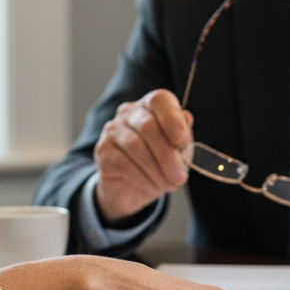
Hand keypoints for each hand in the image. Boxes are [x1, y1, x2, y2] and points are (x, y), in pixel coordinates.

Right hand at [93, 90, 193, 223]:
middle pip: (148, 126)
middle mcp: (128, 113)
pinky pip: (124, 163)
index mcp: (151, 106)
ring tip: (167, 184)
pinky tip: (151, 186)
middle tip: (179, 177)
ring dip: (157, 170)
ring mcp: (112, 130)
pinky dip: (143, 178)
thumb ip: (183, 135)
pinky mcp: (102, 150)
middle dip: (167, 155)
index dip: (172, 118)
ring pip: (136, 146)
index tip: (181, 141)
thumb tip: (186, 117)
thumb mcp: (179, 151)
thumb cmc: (160, 163)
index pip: (159, 99)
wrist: (132, 189)